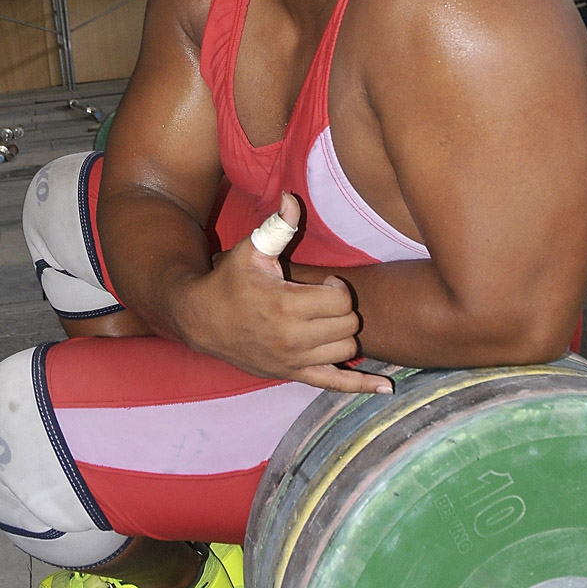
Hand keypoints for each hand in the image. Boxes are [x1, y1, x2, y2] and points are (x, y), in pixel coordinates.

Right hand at [178, 194, 392, 394]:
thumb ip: (278, 226)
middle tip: (322, 301)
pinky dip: (360, 386)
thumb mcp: (251, 250)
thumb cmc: (229, 281)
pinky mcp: (292, 374)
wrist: (201, 320)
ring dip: (343, 333)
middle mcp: (292, 338)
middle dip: (342, 309)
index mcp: (286, 305)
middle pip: (349, 325)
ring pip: (346, 350)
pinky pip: (334, 385)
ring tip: (326, 321)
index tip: (323, 284)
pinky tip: (385, 389)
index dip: (338, 288)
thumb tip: (292, 198)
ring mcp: (293, 361)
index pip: (341, 300)